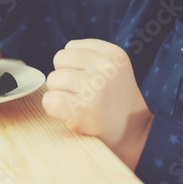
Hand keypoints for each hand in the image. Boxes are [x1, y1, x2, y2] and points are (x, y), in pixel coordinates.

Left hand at [42, 39, 153, 169]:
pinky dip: (53, 109)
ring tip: (80, 104)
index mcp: (113, 54)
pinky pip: (49, 100)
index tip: (90, 81)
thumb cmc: (115, 102)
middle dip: (64, 77)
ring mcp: (94, 89)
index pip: (71, 46)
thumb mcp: (113, 69)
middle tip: (83, 94)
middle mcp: (105, 68)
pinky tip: (72, 115)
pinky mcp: (82, 111)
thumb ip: (89, 57)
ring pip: (52, 80)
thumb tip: (58, 58)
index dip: (74, 65)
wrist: (133, 136)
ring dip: (60, 94)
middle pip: (59, 59)